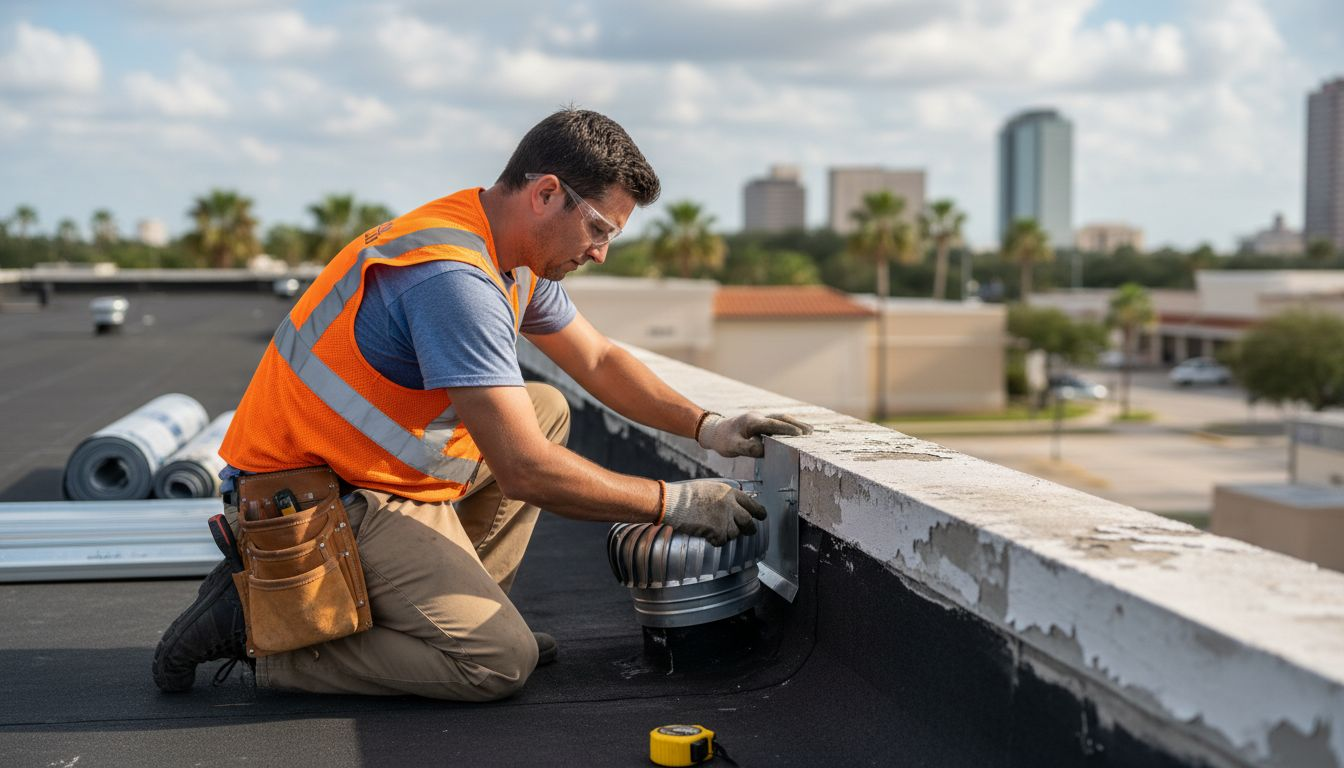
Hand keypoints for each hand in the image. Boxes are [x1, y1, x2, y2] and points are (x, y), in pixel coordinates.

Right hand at [662, 480, 766, 546]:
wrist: (674, 502)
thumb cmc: (688, 495)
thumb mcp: (711, 488)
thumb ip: (725, 497)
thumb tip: (734, 506)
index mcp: (730, 493)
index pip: (751, 504)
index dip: (758, 512)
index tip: (761, 517)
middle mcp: (730, 505)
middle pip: (748, 521)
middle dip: (749, 528)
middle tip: (748, 532)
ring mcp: (725, 518)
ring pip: (735, 533)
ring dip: (728, 534)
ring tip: (715, 530)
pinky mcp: (717, 530)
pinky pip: (722, 541)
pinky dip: (716, 541)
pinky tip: (708, 535)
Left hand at [696, 412, 812, 457]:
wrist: (715, 431)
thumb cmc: (723, 440)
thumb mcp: (732, 447)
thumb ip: (747, 448)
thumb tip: (763, 449)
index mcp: (751, 422)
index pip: (771, 425)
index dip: (786, 429)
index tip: (799, 434)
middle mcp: (758, 418)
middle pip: (781, 419)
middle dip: (796, 425)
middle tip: (811, 432)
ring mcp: (760, 419)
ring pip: (781, 419)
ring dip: (795, 423)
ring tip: (810, 430)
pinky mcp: (761, 423)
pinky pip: (778, 422)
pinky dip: (789, 425)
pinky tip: (798, 430)